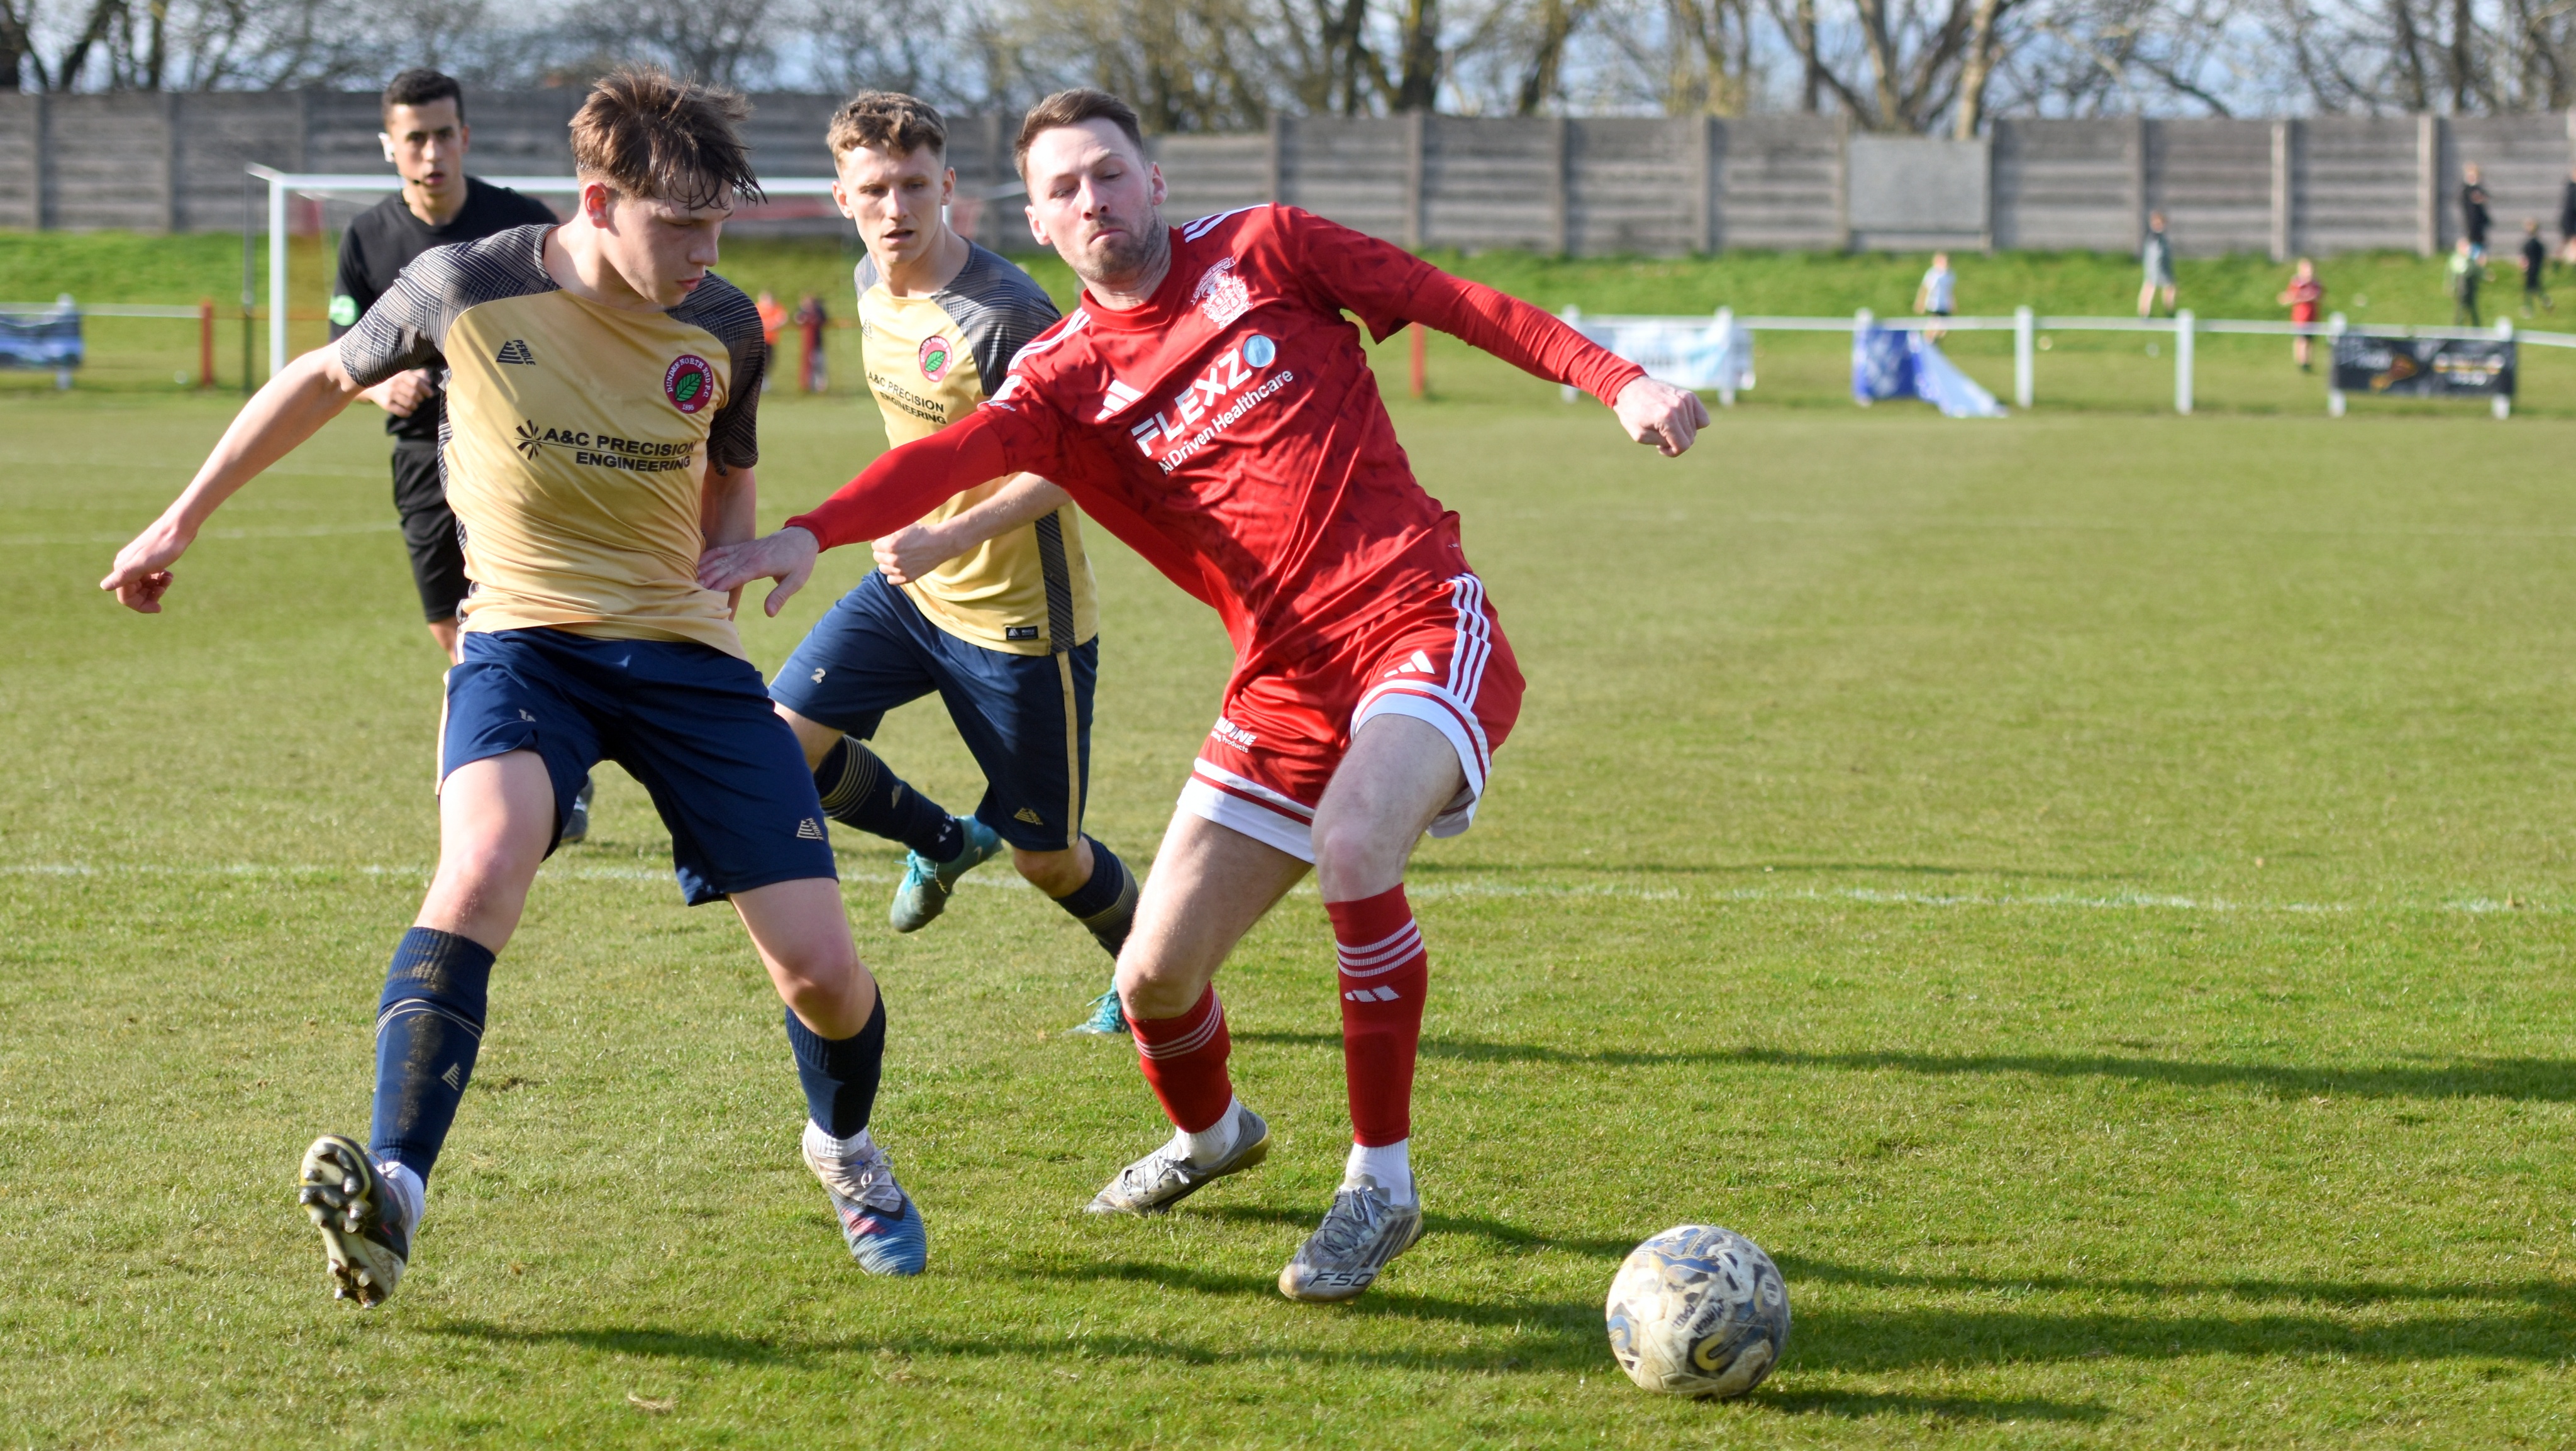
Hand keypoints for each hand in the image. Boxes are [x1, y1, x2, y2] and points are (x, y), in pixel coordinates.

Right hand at [100, 512, 195, 612]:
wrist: (178, 527)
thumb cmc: (163, 546)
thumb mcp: (143, 564)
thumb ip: (123, 575)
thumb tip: (103, 587)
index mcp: (122, 568)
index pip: (125, 597)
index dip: (141, 605)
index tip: (158, 608)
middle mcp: (126, 565)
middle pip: (134, 593)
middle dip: (150, 596)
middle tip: (164, 589)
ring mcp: (138, 562)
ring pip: (144, 585)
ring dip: (157, 588)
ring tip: (168, 579)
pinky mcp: (150, 559)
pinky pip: (151, 577)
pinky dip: (160, 579)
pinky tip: (169, 575)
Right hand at [363, 369, 435, 418]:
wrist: (370, 385)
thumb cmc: (393, 379)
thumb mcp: (404, 373)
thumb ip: (419, 375)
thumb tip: (429, 381)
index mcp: (401, 374)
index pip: (417, 383)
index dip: (426, 390)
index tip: (430, 394)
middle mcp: (395, 383)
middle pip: (415, 394)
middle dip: (420, 399)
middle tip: (419, 399)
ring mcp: (389, 393)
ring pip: (410, 404)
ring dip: (415, 406)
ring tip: (414, 405)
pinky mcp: (385, 403)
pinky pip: (401, 412)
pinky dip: (408, 413)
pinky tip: (408, 411)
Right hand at [697, 526, 818, 617]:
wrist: (802, 537)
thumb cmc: (800, 561)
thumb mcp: (796, 581)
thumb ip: (780, 596)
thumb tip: (769, 613)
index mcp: (761, 564)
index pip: (737, 575)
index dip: (721, 584)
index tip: (707, 594)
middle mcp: (749, 555)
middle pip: (724, 568)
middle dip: (707, 579)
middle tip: (691, 591)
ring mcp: (745, 549)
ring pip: (720, 559)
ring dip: (705, 569)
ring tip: (690, 580)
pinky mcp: (743, 547)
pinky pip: (723, 551)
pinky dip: (710, 557)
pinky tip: (697, 563)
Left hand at [872, 521, 958, 585]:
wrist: (940, 544)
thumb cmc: (921, 532)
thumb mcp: (902, 526)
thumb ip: (887, 529)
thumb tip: (872, 532)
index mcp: (890, 545)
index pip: (874, 544)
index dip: (880, 540)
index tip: (887, 539)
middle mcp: (893, 559)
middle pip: (877, 556)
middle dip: (882, 551)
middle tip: (893, 547)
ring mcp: (900, 570)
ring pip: (882, 568)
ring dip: (886, 562)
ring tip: (896, 557)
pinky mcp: (907, 578)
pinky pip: (890, 580)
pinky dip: (893, 574)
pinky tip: (899, 567)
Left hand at [1613, 376, 1710, 456]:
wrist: (1629, 387)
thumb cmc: (1632, 413)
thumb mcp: (1641, 436)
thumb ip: (1663, 443)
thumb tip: (1679, 442)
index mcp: (1667, 418)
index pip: (1683, 445)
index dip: (1673, 452)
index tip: (1661, 448)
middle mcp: (1679, 406)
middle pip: (1690, 438)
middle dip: (1676, 442)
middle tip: (1661, 436)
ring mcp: (1686, 399)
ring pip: (1696, 428)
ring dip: (1682, 432)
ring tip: (1666, 426)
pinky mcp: (1689, 395)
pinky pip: (1702, 417)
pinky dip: (1693, 422)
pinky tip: (1678, 421)